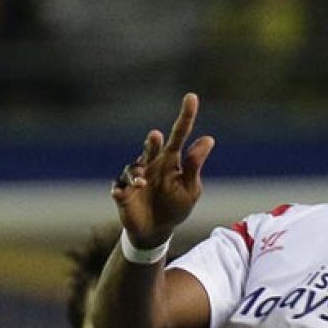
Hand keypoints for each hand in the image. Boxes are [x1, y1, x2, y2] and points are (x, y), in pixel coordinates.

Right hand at [111, 93, 215, 245]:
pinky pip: (118, 187)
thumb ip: (195, 166)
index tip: (192, 97)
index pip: (179, 135)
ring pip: (133, 168)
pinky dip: (120, 188)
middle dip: (152, 143)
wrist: (156, 231)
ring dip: (137, 172)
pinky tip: (122, 191)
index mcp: (171, 161)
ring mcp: (136, 178)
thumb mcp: (190, 189)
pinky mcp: (123, 193)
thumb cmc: (176, 206)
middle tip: (156, 137)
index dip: (186, 117)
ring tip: (144, 181)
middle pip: (152, 148)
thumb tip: (209, 140)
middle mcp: (152, 164)